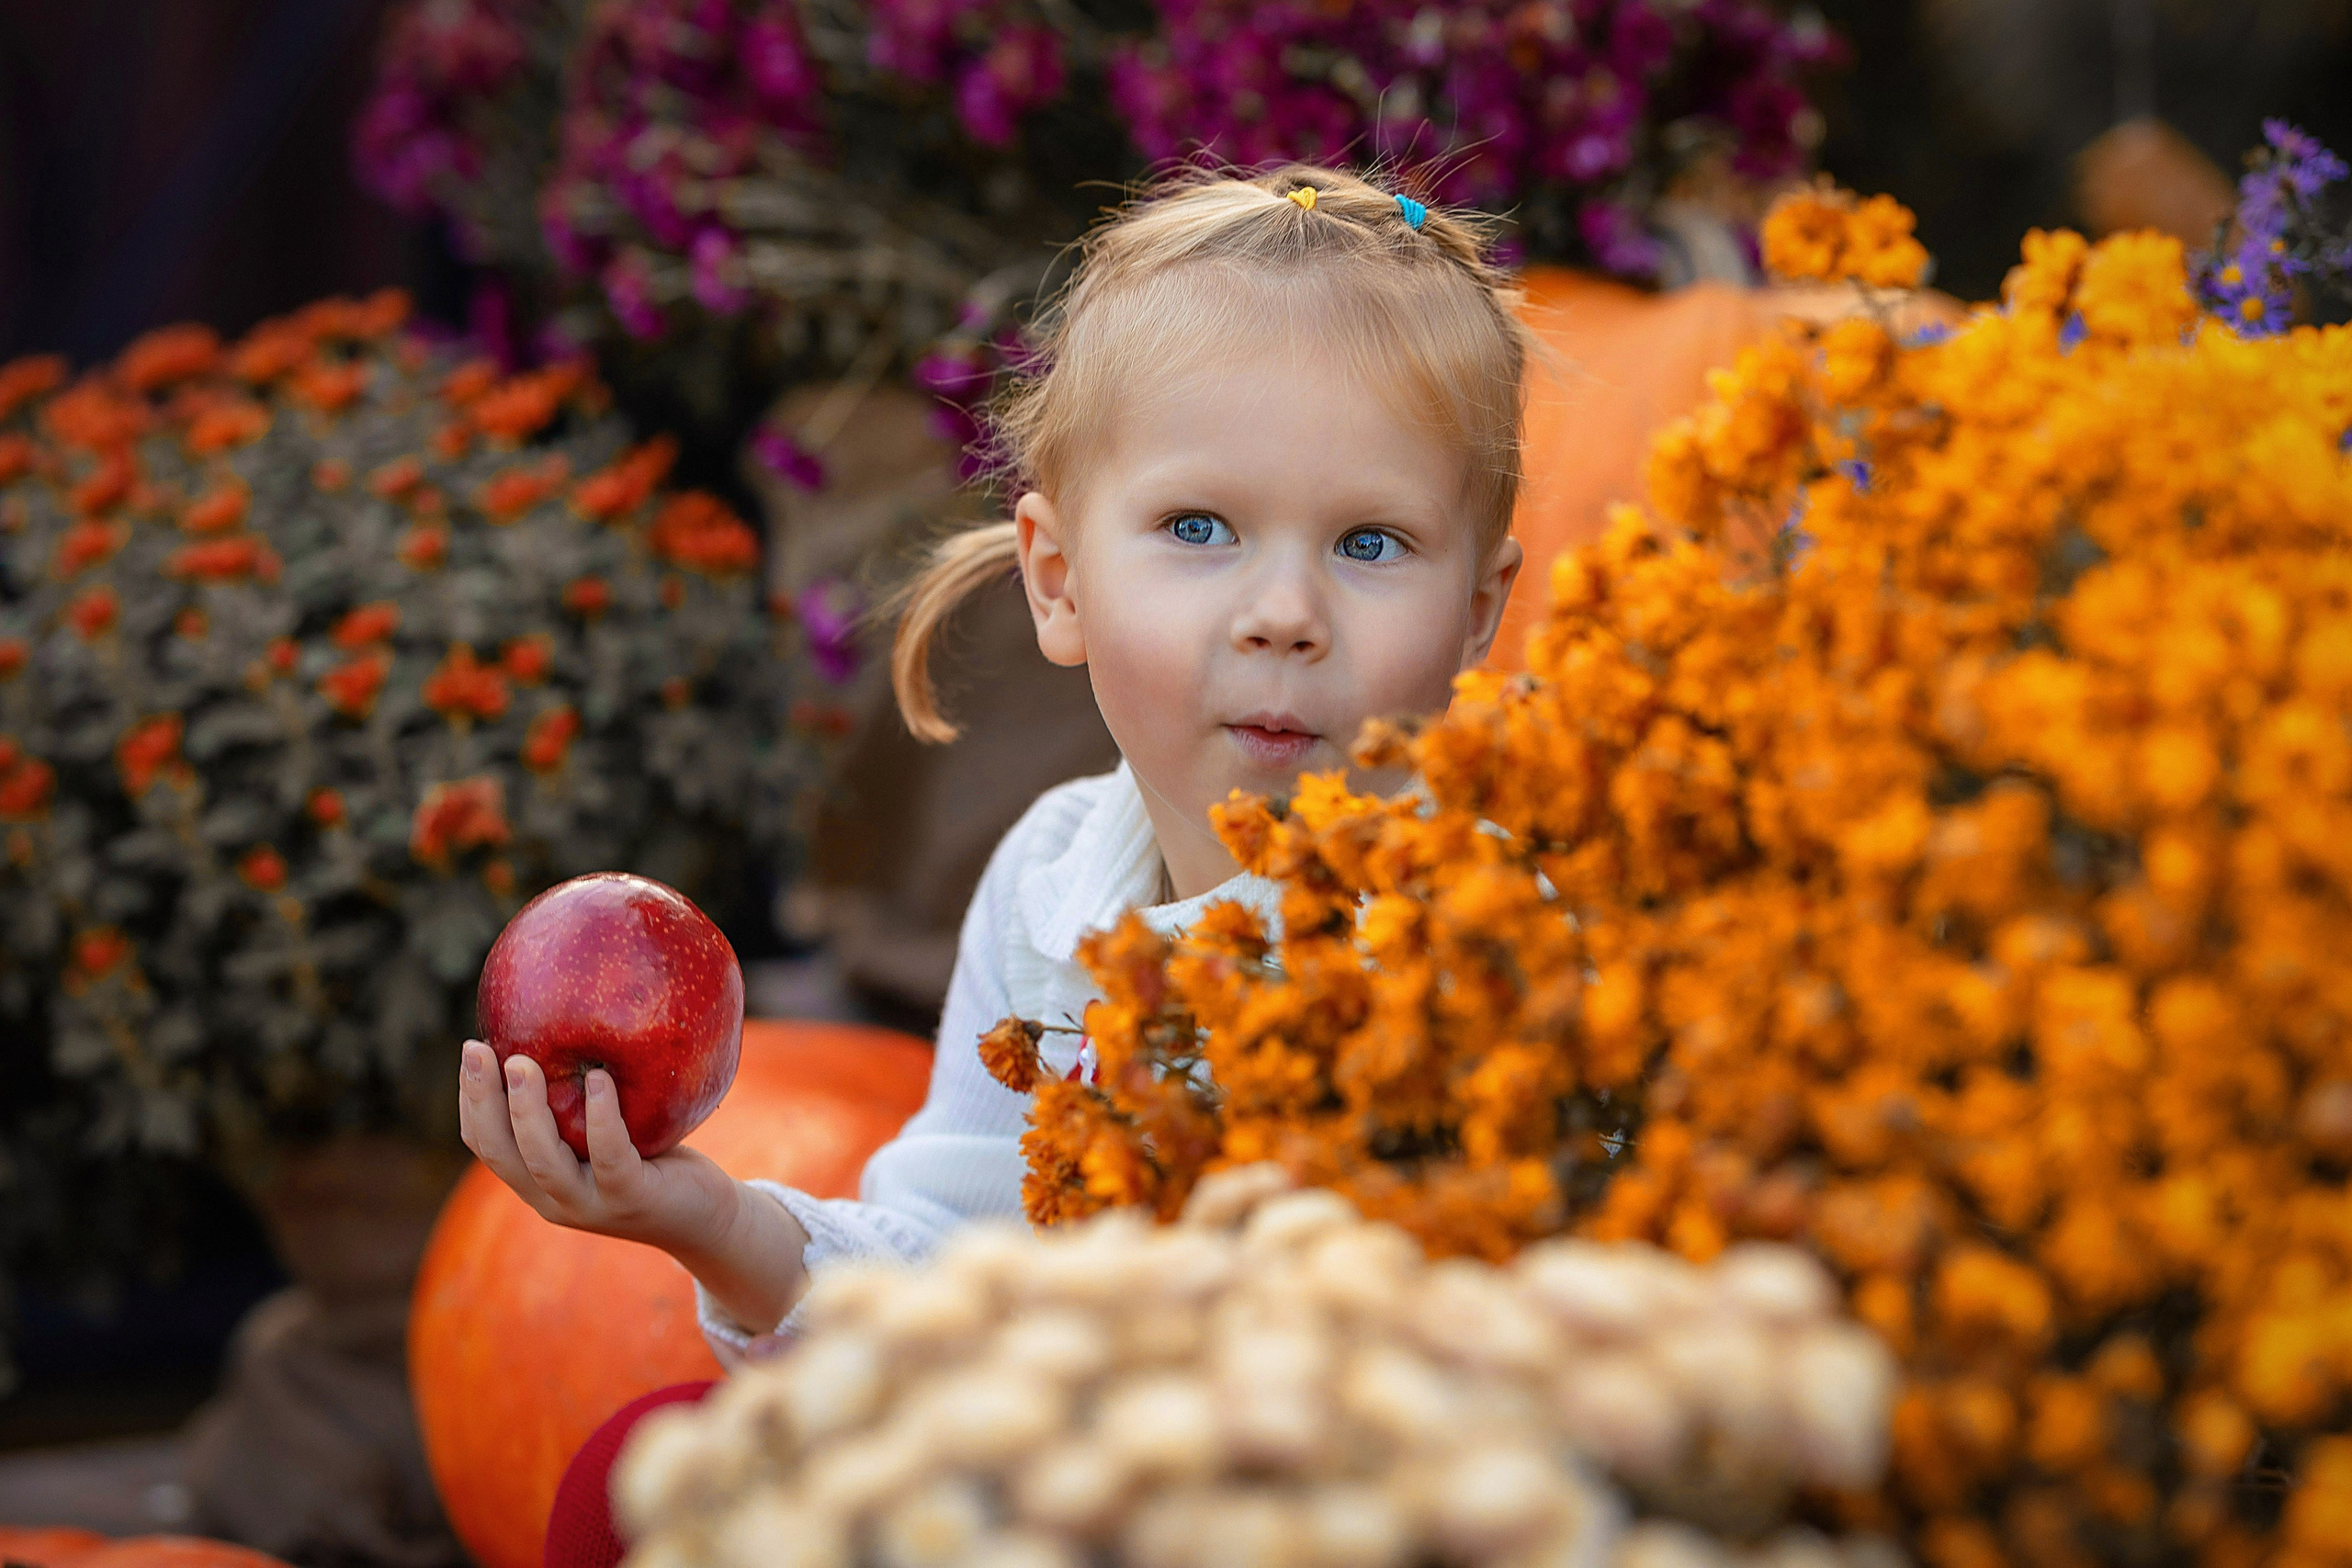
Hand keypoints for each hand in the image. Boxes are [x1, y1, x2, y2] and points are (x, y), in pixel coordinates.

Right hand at [456, 1040, 734, 1249]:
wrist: (705, 1217)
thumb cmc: (652, 1161)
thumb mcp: (604, 1134)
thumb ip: (576, 1103)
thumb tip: (562, 1025)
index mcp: (538, 1182)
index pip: (486, 1145)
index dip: (471, 1101)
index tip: (470, 1051)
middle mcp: (554, 1199)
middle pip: (501, 1153)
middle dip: (482, 1099)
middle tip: (476, 1048)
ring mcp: (591, 1205)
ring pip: (543, 1162)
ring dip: (527, 1110)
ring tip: (522, 1063)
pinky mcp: (632, 1199)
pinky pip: (609, 1157)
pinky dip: (600, 1117)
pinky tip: (598, 1078)